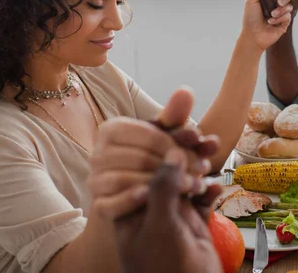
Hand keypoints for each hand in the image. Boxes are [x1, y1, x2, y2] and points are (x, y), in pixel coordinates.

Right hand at [87, 87, 219, 219]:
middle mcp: (98, 153)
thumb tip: (187, 91)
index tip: (202, 158)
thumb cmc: (154, 159)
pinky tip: (151, 198)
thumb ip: (176, 116)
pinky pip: (110, 204)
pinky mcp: (98, 205)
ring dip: (159, 186)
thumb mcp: (166, 137)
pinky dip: (130, 201)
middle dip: (174, 168)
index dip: (178, 147)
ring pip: (124, 180)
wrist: (137, 196)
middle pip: (139, 158)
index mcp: (112, 129)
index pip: (149, 135)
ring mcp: (95, 180)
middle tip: (200, 177)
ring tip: (188, 189)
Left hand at [114, 148, 222, 272]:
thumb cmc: (163, 267)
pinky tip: (216, 188)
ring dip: (200, 169)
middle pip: (165, 171)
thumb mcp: (159, 225)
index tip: (175, 130)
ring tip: (212, 153)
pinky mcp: (192, 224)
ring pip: (185, 182)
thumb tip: (172, 150)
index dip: (157, 147)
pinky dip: (210, 192)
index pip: (139, 168)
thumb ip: (163, 187)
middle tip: (198, 136)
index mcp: (131, 207)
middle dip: (183, 153)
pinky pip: (201, 200)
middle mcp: (150, 208)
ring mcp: (171, 215)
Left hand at [241, 0, 294, 50]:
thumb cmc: (250, 19)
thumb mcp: (251, 0)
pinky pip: (288, 15)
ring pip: (289, 5)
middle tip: (278, 2)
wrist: (253, 37)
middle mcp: (276, 3)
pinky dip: (280, 18)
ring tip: (271, 15)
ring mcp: (281, 12)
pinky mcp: (285, 22)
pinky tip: (271, 22)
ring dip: (280, 10)